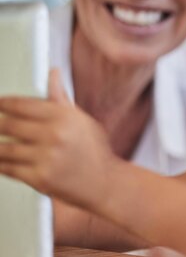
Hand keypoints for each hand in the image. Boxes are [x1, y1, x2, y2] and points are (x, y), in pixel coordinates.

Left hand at [0, 69, 116, 209]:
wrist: (105, 183)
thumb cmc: (95, 152)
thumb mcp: (82, 120)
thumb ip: (61, 98)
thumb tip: (53, 73)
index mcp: (64, 116)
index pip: (21, 104)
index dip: (2, 103)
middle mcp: (54, 135)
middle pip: (7, 124)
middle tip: (0, 124)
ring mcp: (46, 157)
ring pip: (3, 148)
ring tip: (1, 143)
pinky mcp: (39, 178)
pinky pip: (7, 168)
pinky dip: (0, 164)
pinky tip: (3, 160)